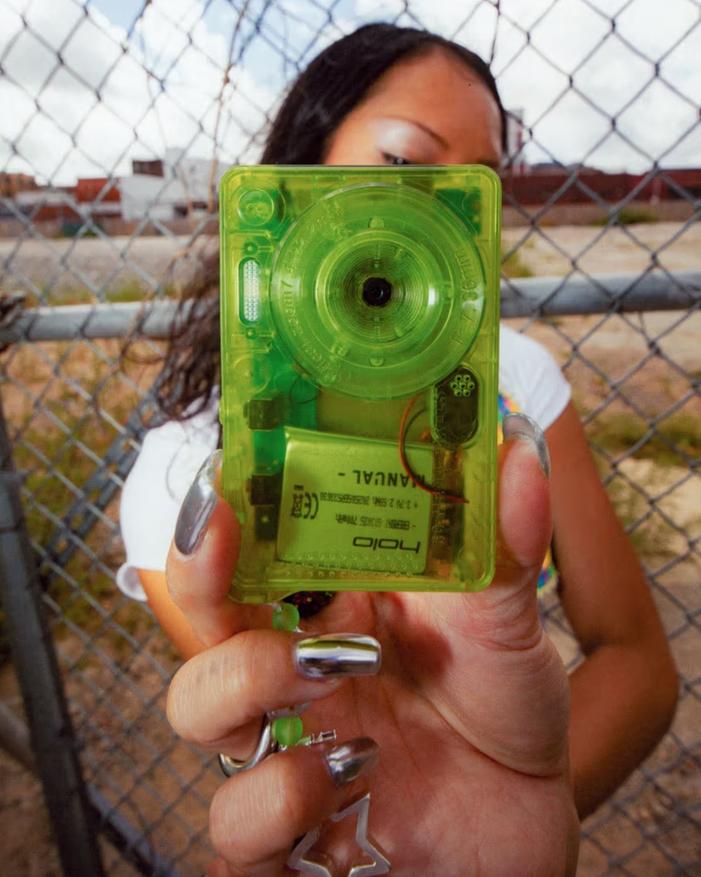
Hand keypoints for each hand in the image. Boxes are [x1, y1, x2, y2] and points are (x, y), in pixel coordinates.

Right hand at [166, 415, 578, 875]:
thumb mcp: (507, 626)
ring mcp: (285, 744)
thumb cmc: (504, 710)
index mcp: (335, 606)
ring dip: (245, 687)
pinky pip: (233, 828)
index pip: (255, 548)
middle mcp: (296, 667)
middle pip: (205, 616)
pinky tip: (349, 789)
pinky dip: (277, 803)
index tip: (226, 480)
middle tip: (238, 557)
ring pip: (196, 709)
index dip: (228, 514)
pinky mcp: (291, 830)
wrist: (527, 817)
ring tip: (326, 686)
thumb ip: (503, 549)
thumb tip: (516, 454)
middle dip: (204, 581)